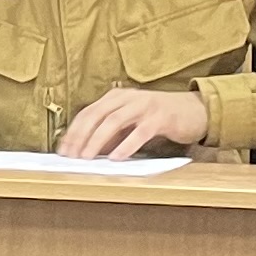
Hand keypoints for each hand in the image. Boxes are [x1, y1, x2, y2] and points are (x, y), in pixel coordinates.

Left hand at [58, 87, 211, 159]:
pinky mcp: (160, 117)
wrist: (193, 110)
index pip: (87, 113)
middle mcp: (127, 97)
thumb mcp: (129, 123)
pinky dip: (126, 145)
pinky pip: (140, 132)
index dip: (73, 132)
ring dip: (97, 141)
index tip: (63, 150)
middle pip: (96, 115)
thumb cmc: (157, 119)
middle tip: (71, 156)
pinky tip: (117, 158)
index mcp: (115, 97)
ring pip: (113, 121)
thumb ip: (110, 134)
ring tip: (87, 158)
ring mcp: (144, 105)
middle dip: (80, 137)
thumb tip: (86, 152)